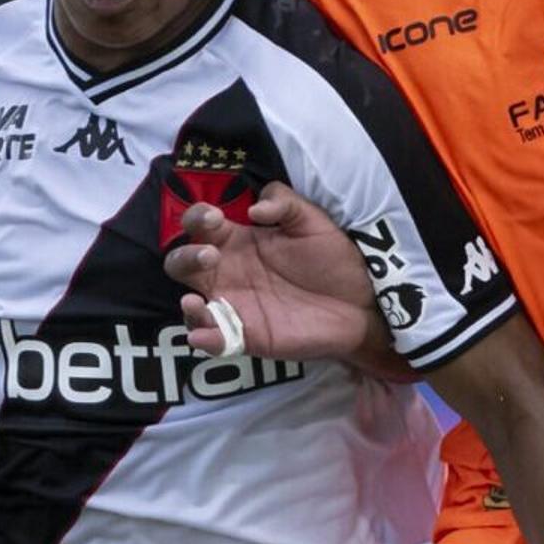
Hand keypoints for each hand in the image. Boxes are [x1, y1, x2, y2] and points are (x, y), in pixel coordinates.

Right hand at [164, 183, 387, 363]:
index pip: (200, 226)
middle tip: (211, 256)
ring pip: (191, 306)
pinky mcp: (247, 337)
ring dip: (187, 304)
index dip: (197, 218)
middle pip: (183, 264)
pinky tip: (204, 336)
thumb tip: (255, 211)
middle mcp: (228, 273)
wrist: (360, 302)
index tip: (215, 218)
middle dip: (186, 256)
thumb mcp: (311, 220)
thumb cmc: (333, 259)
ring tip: (196, 301)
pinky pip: (216, 341)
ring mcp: (235, 307)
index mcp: (238, 241)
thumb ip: (284, 203)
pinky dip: (204, 340)